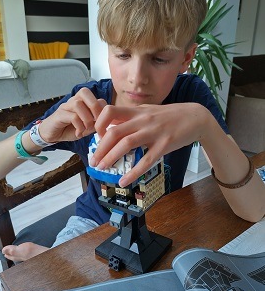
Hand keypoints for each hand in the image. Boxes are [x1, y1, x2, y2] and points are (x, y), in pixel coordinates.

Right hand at [38, 88, 106, 142]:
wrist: (52, 134)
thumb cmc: (69, 129)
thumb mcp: (86, 128)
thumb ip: (95, 123)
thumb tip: (106, 123)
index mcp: (83, 102)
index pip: (96, 98)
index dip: (103, 110)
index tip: (103, 123)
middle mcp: (73, 101)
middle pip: (84, 92)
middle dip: (94, 106)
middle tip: (96, 121)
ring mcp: (65, 107)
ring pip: (78, 104)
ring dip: (86, 119)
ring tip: (86, 129)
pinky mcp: (59, 115)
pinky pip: (72, 116)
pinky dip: (79, 126)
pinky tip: (79, 133)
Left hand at [91, 103, 209, 186]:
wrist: (196, 117)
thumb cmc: (170, 115)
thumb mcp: (148, 110)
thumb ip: (132, 117)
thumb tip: (112, 126)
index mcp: (137, 111)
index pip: (110, 111)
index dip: (99, 124)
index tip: (97, 137)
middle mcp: (143, 120)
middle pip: (114, 132)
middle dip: (100, 148)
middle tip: (94, 161)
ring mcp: (153, 132)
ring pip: (126, 144)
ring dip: (110, 158)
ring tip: (103, 168)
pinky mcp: (164, 145)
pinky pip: (146, 160)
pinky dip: (133, 172)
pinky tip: (124, 180)